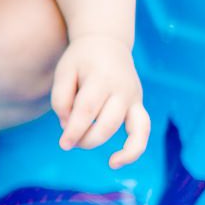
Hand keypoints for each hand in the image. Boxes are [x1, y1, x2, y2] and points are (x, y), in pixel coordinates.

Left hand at [51, 34, 150, 168]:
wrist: (107, 42)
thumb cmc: (81, 60)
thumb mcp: (64, 71)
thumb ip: (61, 99)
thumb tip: (67, 126)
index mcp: (102, 78)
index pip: (88, 109)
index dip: (75, 130)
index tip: (63, 143)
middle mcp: (123, 89)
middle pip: (108, 123)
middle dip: (85, 138)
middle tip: (66, 141)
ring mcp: (134, 98)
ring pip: (132, 130)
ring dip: (103, 142)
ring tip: (81, 145)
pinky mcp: (138, 106)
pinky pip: (143, 131)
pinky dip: (134, 149)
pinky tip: (115, 162)